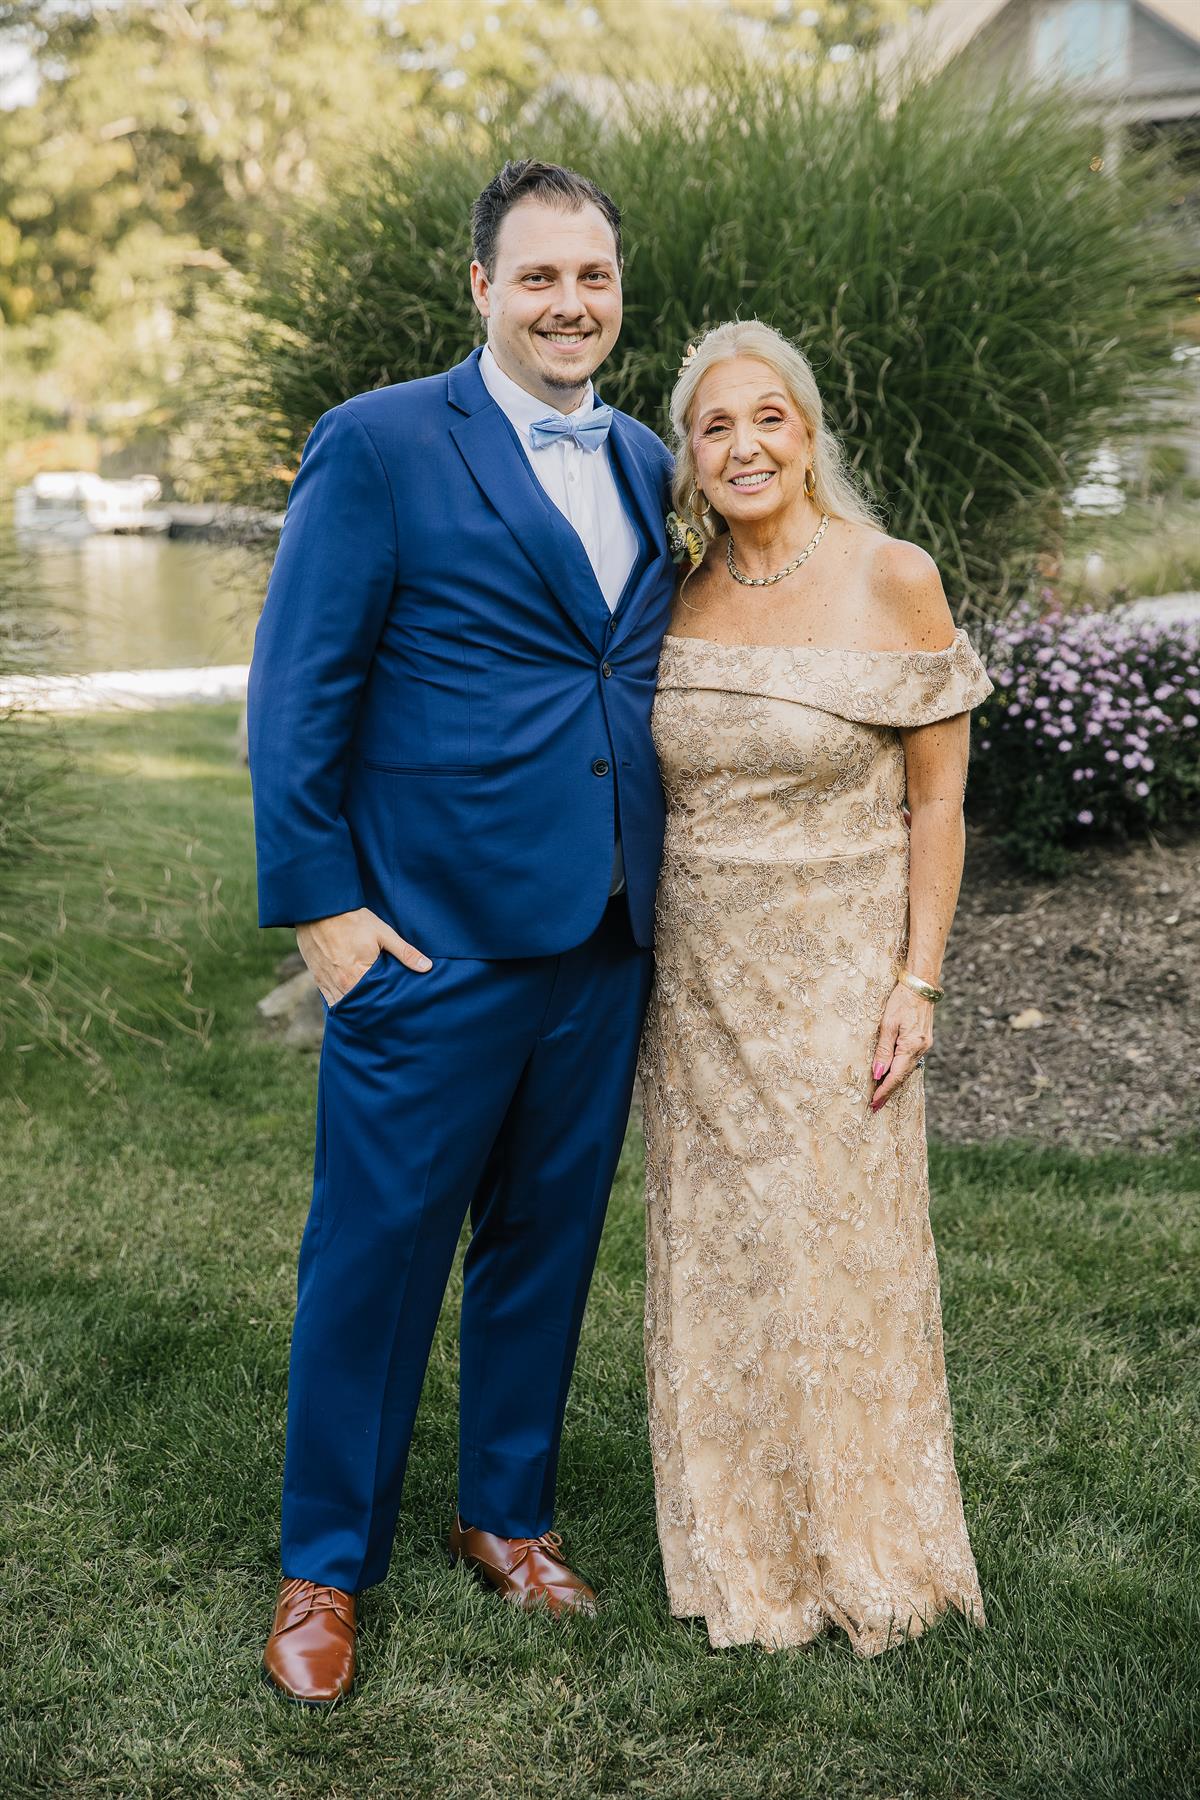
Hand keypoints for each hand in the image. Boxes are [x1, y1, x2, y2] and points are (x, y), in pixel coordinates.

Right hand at [296, 907, 430, 1006]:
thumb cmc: (353, 920)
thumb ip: (405, 952)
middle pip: (359, 1008)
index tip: (396, 1009)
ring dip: (355, 1009)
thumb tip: (426, 967)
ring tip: (370, 1012)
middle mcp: (341, 984)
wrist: (320, 909)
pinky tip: (352, 1003)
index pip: (375, 1002)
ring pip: (343, 1007)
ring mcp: (327, 983)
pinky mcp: (318, 979)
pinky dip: (341, 1004)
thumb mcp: (383, 933)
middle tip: (385, 1014)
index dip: (386, 1006)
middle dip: (371, 1011)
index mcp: (358, 976)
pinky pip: (330, 1000)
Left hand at [869, 982, 932, 1111]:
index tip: (874, 1104)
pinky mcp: (923, 1041)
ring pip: (907, 1070)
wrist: (921, 985)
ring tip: (881, 1095)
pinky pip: (910, 1062)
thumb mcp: (888, 1024)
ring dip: (894, 1083)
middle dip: (888, 1092)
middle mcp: (921, 1049)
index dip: (884, 1091)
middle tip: (875, 1107)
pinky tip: (892, 1076)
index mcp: (912, 1046)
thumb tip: (878, 1073)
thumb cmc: (901, 1001)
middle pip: (902, 1076)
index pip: (895, 1076)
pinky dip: (900, 1071)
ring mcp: (924, 1046)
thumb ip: (883, 1050)